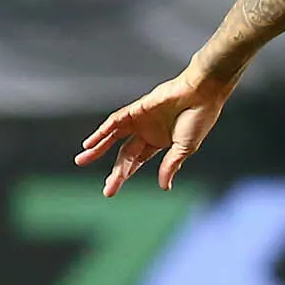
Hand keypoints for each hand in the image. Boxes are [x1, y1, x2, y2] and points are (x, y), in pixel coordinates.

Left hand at [77, 64, 236, 194]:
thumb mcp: (184, 149)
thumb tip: (164, 186)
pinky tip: (91, 142)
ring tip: (82, 160)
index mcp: (158, 142)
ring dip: (98, 148)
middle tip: (106, 190)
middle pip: (125, 155)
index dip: (124, 175)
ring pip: (113, 137)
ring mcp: (140, 120)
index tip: (111, 191)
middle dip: (116, 172)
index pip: (136, 162)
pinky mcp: (137, 109)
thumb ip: (171, 166)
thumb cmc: (199, 118)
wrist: (203, 94)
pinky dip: (102, 132)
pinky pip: (115, 121)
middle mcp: (146, 132)